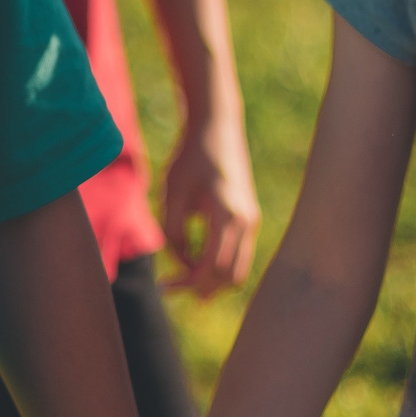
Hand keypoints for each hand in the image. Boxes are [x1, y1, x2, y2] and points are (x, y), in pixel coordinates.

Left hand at [161, 117, 259, 298]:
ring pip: (238, 269)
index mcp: (227, 217)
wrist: (217, 128)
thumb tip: (182, 262)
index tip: (164, 286)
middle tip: (171, 288)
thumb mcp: (172, 195)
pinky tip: (196, 262)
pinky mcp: (249, 217)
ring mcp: (251, 221)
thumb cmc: (190, 158)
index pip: (211, 268)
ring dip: (212, 280)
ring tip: (183, 282)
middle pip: (229, 277)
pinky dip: (220, 266)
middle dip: (201, 288)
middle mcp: (246, 223)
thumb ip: (174, 233)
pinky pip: (239, 254)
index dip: (187, 282)